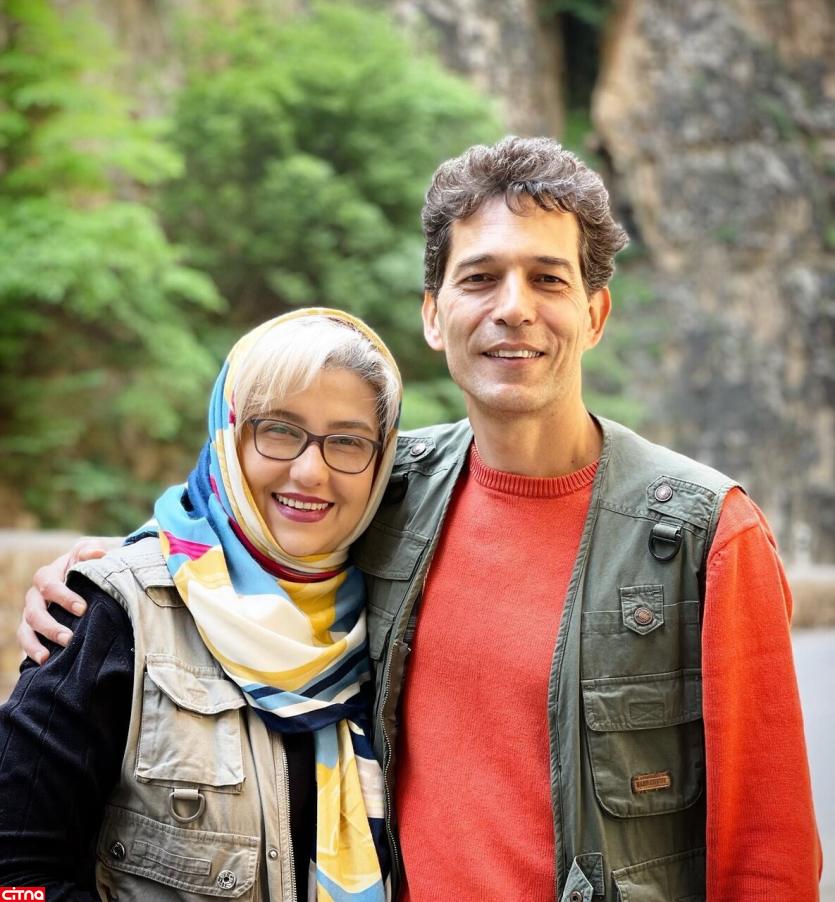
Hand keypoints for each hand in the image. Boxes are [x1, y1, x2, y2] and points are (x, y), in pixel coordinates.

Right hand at [18, 537, 119, 663]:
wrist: (80, 577)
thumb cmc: (84, 564)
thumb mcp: (89, 553)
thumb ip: (91, 550)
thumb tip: (97, 553)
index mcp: (47, 576)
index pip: (49, 585)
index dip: (64, 597)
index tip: (83, 609)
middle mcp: (35, 596)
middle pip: (34, 612)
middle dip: (50, 626)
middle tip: (69, 638)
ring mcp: (31, 614)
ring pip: (26, 629)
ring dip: (35, 643)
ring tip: (47, 657)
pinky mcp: (32, 629)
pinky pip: (26, 642)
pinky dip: (30, 652)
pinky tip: (42, 663)